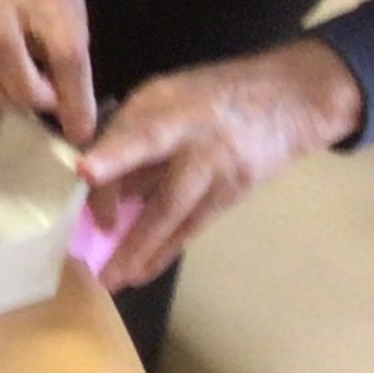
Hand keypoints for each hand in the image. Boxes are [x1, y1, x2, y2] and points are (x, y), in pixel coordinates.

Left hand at [75, 38, 363, 291]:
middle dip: (128, 224)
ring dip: (144, 251)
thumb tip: (94, 176)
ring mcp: (218, 170)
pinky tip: (144, 270)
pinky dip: (167, 250)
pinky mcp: (235, 192)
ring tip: (116, 279)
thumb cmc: (211, 93)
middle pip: (163, 185)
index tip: (84, 172)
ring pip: (177, 216)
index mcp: (169, 106)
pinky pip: (194, 226)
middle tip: (99, 260)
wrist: (290, 98)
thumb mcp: (166, 93)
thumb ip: (132, 130)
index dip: (112, 152)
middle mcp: (196, 142)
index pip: (138, 132)